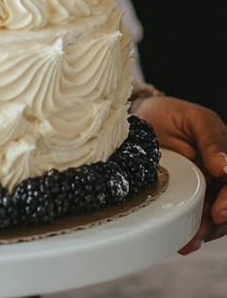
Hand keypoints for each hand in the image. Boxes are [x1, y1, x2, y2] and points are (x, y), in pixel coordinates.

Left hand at [133, 95, 226, 253]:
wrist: (139, 121)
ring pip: (216, 222)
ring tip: (189, 241)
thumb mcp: (194, 118)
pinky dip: (191, 234)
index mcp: (225, 158)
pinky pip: (195, 222)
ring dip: (205, 233)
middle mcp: (220, 178)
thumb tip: (226, 168)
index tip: (218, 212)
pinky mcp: (186, 201)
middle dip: (219, 224)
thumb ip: (212, 139)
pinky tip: (183, 242)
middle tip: (202, 231)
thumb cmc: (169, 115)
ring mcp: (204, 191)